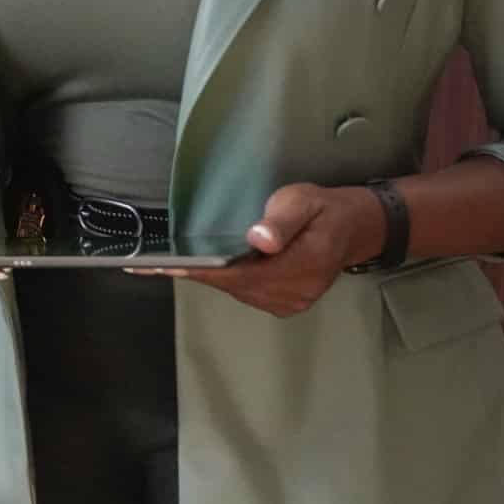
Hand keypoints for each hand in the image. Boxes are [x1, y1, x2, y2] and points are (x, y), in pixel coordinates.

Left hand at [129, 182, 384, 317]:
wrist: (353, 228)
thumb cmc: (323, 209)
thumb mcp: (303, 200)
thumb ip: (281, 220)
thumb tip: (259, 240)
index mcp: (301, 267)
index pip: (239, 273)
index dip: (201, 270)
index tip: (165, 267)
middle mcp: (292, 293)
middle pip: (233, 284)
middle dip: (195, 272)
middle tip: (150, 263)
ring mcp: (290, 302)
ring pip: (237, 290)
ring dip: (208, 276)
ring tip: (168, 264)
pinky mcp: (286, 303)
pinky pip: (246, 292)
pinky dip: (225, 279)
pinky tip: (205, 267)